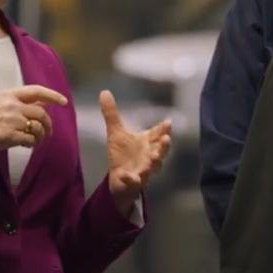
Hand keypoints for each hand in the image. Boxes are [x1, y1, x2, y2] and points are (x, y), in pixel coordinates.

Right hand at [0, 85, 68, 162]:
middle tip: (47, 133)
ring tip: (35, 140)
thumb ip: (19, 103)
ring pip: (38, 127)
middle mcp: (10, 105)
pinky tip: (27, 145)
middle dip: (48, 124)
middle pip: (41, 112)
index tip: (63, 102)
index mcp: (7, 94)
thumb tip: (42, 104)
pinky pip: (31, 140)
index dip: (53, 95)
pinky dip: (32, 144)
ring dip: (40, 136)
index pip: (36, 91)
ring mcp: (10, 120)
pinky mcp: (9, 135)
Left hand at [100, 90, 170, 209]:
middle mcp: (149, 155)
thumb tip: (104, 91)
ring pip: (152, 166)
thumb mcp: (115, 132)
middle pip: (160, 150)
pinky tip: (127, 176)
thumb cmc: (122, 154)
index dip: (164, 129)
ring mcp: (143, 169)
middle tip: (167, 139)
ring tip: (155, 158)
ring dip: (154, 162)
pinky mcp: (134, 181)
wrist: (118, 179)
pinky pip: (134, 181)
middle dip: (164, 145)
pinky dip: (131, 179)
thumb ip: (112, 114)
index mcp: (147, 142)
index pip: (158, 134)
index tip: (168, 122)